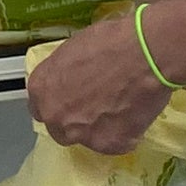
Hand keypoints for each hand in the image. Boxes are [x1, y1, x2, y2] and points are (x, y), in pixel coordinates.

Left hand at [25, 15, 174, 159]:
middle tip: (98, 105)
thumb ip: (65, 73)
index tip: (74, 97)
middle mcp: (55, 115)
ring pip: (88, 138)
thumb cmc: (111, 41)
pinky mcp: (110, 144)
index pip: (41, 104)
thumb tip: (73, 79)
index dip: (60, 101)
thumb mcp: (74, 50)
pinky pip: (117, 143)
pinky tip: (136, 112)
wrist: (145, 54)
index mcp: (41, 89)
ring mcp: (81, 134)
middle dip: (76, 119)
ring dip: (101, 127)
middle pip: (60, 127)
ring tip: (122, 106)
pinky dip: (127, 132)